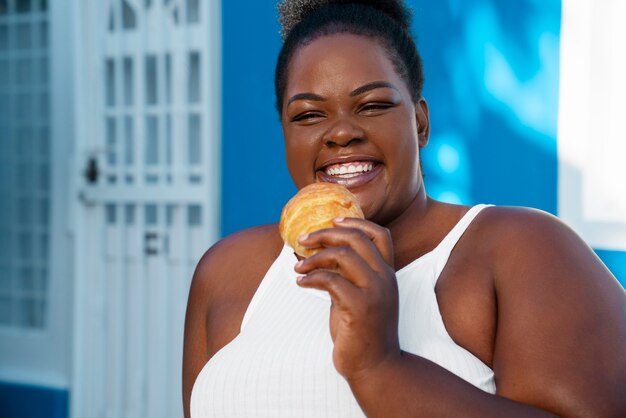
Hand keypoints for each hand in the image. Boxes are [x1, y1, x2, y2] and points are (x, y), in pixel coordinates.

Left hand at [294, 217, 400, 379]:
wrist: (376, 367)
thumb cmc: (363, 332)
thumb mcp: (360, 297)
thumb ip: (349, 276)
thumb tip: (322, 255)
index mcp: (388, 274)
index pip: (380, 235)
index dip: (356, 223)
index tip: (333, 220)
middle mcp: (385, 279)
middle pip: (356, 239)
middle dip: (326, 234)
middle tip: (303, 239)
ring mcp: (375, 292)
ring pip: (342, 256)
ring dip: (314, 258)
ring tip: (298, 266)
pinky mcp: (360, 308)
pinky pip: (331, 280)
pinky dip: (311, 277)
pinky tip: (301, 283)